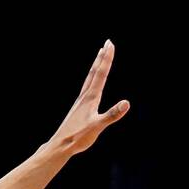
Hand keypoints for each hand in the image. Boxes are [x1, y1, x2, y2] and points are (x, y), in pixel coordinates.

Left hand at [48, 40, 129, 155]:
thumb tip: (127, 103)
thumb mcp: (98, 126)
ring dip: (96, 66)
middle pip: (94, 72)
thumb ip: (112, 114)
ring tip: (100, 56)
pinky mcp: (79, 108)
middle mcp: (85, 96)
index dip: (107, 59)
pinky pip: (87, 87)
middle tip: (107, 43)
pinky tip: (92, 82)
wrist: (61, 144)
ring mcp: (81, 101)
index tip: (110, 45)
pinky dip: (92, 79)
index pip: (101, 74)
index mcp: (90, 98)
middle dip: (102, 58)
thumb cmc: (78, 137)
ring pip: (90, 78)